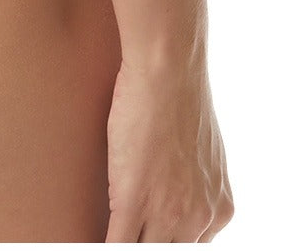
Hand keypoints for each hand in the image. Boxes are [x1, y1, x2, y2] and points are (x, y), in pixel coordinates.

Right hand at [104, 54, 233, 242]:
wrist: (168, 72)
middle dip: (147, 245)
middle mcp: (200, 220)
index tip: (148, 236)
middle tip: (131, 235)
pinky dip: (99, 246)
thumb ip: (196, 183)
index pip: (189, 248)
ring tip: (113, 235)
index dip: (164, 242)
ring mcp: (166, 214)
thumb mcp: (203, 153)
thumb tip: (178, 187)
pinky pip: (116, 244)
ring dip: (125, 245)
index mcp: (219, 209)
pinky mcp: (132, 201)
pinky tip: (85, 243)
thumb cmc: (180, 97)